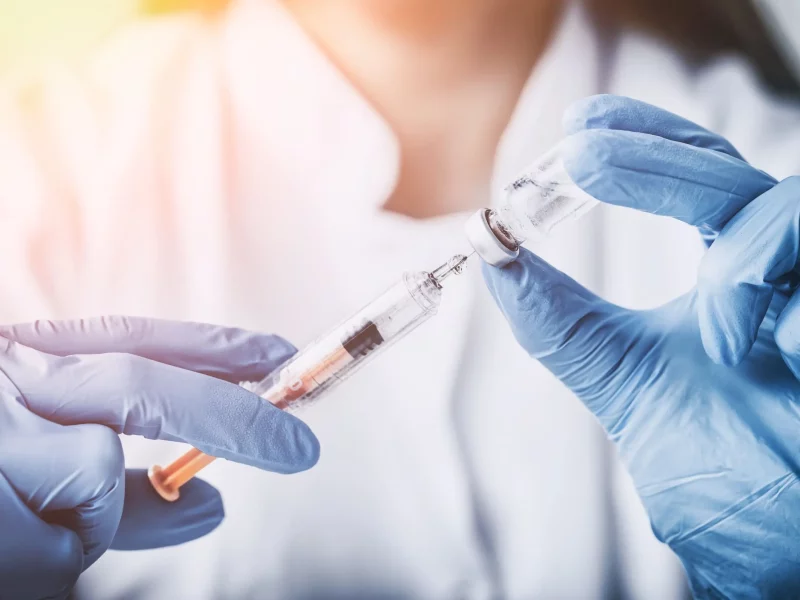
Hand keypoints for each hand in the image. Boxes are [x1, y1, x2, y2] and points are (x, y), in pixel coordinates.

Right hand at [0, 317, 317, 599]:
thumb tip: (215, 504)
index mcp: (17, 362)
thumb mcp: (31, 454)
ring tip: (20, 521)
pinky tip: (7, 536)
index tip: (280, 358)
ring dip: (88, 516)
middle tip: (300, 447)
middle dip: (230, 416)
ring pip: (96, 478)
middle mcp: (0, 383)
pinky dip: (50, 555)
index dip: (213, 347)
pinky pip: (61, 548)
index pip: (133, 336)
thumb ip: (127, 483)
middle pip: (139, 385)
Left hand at [483, 95, 799, 598]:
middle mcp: (783, 273)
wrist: (793, 553)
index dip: (643, 138)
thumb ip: (564, 324)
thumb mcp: (628, 384)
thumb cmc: (728, 473)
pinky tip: (775, 336)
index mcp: (733, 280)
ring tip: (722, 335)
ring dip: (734, 261)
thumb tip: (490, 256)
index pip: (692, 179)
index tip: (582, 123)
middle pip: (728, 178)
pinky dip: (791, 294)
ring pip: (784, 211)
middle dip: (657, 162)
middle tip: (585, 153)